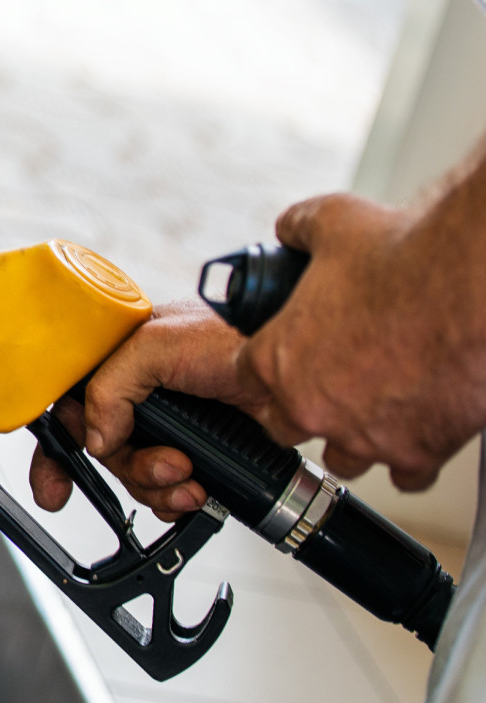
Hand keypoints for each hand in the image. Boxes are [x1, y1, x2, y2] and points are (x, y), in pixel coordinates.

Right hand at [29, 301, 257, 520]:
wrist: (294, 371)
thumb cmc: (235, 335)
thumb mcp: (155, 346)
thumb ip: (110, 387)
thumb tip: (94, 438)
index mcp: (120, 362)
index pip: (70, 407)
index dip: (57, 450)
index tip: (55, 488)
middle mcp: (140, 395)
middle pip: (104, 452)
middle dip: (130, 468)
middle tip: (164, 465)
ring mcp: (170, 425)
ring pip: (136, 476)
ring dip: (158, 486)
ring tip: (189, 478)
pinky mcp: (197, 450)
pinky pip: (167, 490)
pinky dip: (178, 498)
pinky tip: (197, 491)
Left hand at [239, 193, 485, 489]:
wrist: (474, 283)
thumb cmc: (406, 253)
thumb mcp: (332, 222)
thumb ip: (298, 229)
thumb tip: (289, 229)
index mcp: (277, 359)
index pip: (245, 379)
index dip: (264, 367)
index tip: (284, 359)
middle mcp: (311, 406)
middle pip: (285, 426)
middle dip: (302, 407)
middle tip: (329, 383)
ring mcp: (363, 434)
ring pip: (343, 458)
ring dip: (353, 436)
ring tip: (372, 409)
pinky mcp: (417, 451)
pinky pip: (406, 474)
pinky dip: (410, 456)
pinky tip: (416, 433)